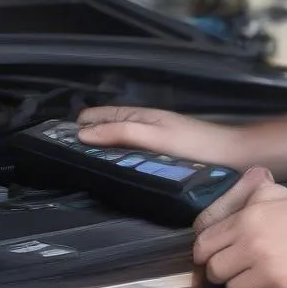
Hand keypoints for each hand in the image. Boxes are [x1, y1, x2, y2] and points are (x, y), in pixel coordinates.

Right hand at [76, 106, 243, 165]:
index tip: (54, 141)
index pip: (96, 115)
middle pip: (103, 128)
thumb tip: (84, 133)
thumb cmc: (197, 146)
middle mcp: (144, 125)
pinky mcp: (161, 155)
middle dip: (83, 137)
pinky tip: (113, 172)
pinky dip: (116, 158)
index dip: (76, 126)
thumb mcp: (155, 136)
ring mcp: (152, 140)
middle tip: (60, 157)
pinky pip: (129, 153)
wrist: (233, 157)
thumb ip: (121, 132)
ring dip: (99, 148)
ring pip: (116, 141)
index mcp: (139, 116)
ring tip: (79, 166)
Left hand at [193, 167, 286, 287]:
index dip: (205, 256)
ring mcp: (265, 270)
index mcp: (245, 220)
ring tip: (256, 281)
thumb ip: (246, 196)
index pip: (204, 245)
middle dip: (222, 274)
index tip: (213, 259)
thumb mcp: (274, 193)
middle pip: (214, 271)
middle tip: (237, 271)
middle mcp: (250, 245)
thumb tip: (224, 208)